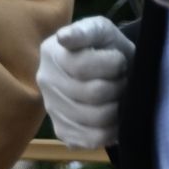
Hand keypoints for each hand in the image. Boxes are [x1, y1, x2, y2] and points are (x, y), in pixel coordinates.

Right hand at [36, 16, 134, 149]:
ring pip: (94, 119)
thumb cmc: (105, 48)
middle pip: (91, 94)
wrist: (108, 70)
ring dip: (117, 108)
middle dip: (117, 86)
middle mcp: (45, 82)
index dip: (111, 65)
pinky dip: (111, 130)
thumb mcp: (100, 30)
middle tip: (123, 80)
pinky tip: (114, 117)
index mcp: (51, 53)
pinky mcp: (63, 131)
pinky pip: (91, 139)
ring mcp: (51, 109)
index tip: (119, 59)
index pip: (81, 67)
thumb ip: (85, 31)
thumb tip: (63, 39)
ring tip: (119, 97)